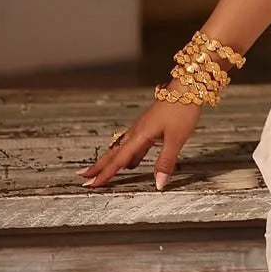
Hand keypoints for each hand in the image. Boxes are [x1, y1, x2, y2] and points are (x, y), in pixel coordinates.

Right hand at [78, 99, 202, 189]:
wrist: (187, 87)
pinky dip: (126, 154)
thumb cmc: (182, 109)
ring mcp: (142, 127)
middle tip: (83, 177)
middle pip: (113, 152)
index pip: (119, 159)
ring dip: (110, 160)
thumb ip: (165, 161)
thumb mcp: (176, 139)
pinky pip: (132, 144)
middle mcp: (137, 131)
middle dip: (99, 166)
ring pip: (121, 148)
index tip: (92, 184)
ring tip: (100, 170)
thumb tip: (159, 183)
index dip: (106, 174)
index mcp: (140, 135)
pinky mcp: (149, 125)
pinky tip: (130, 161)